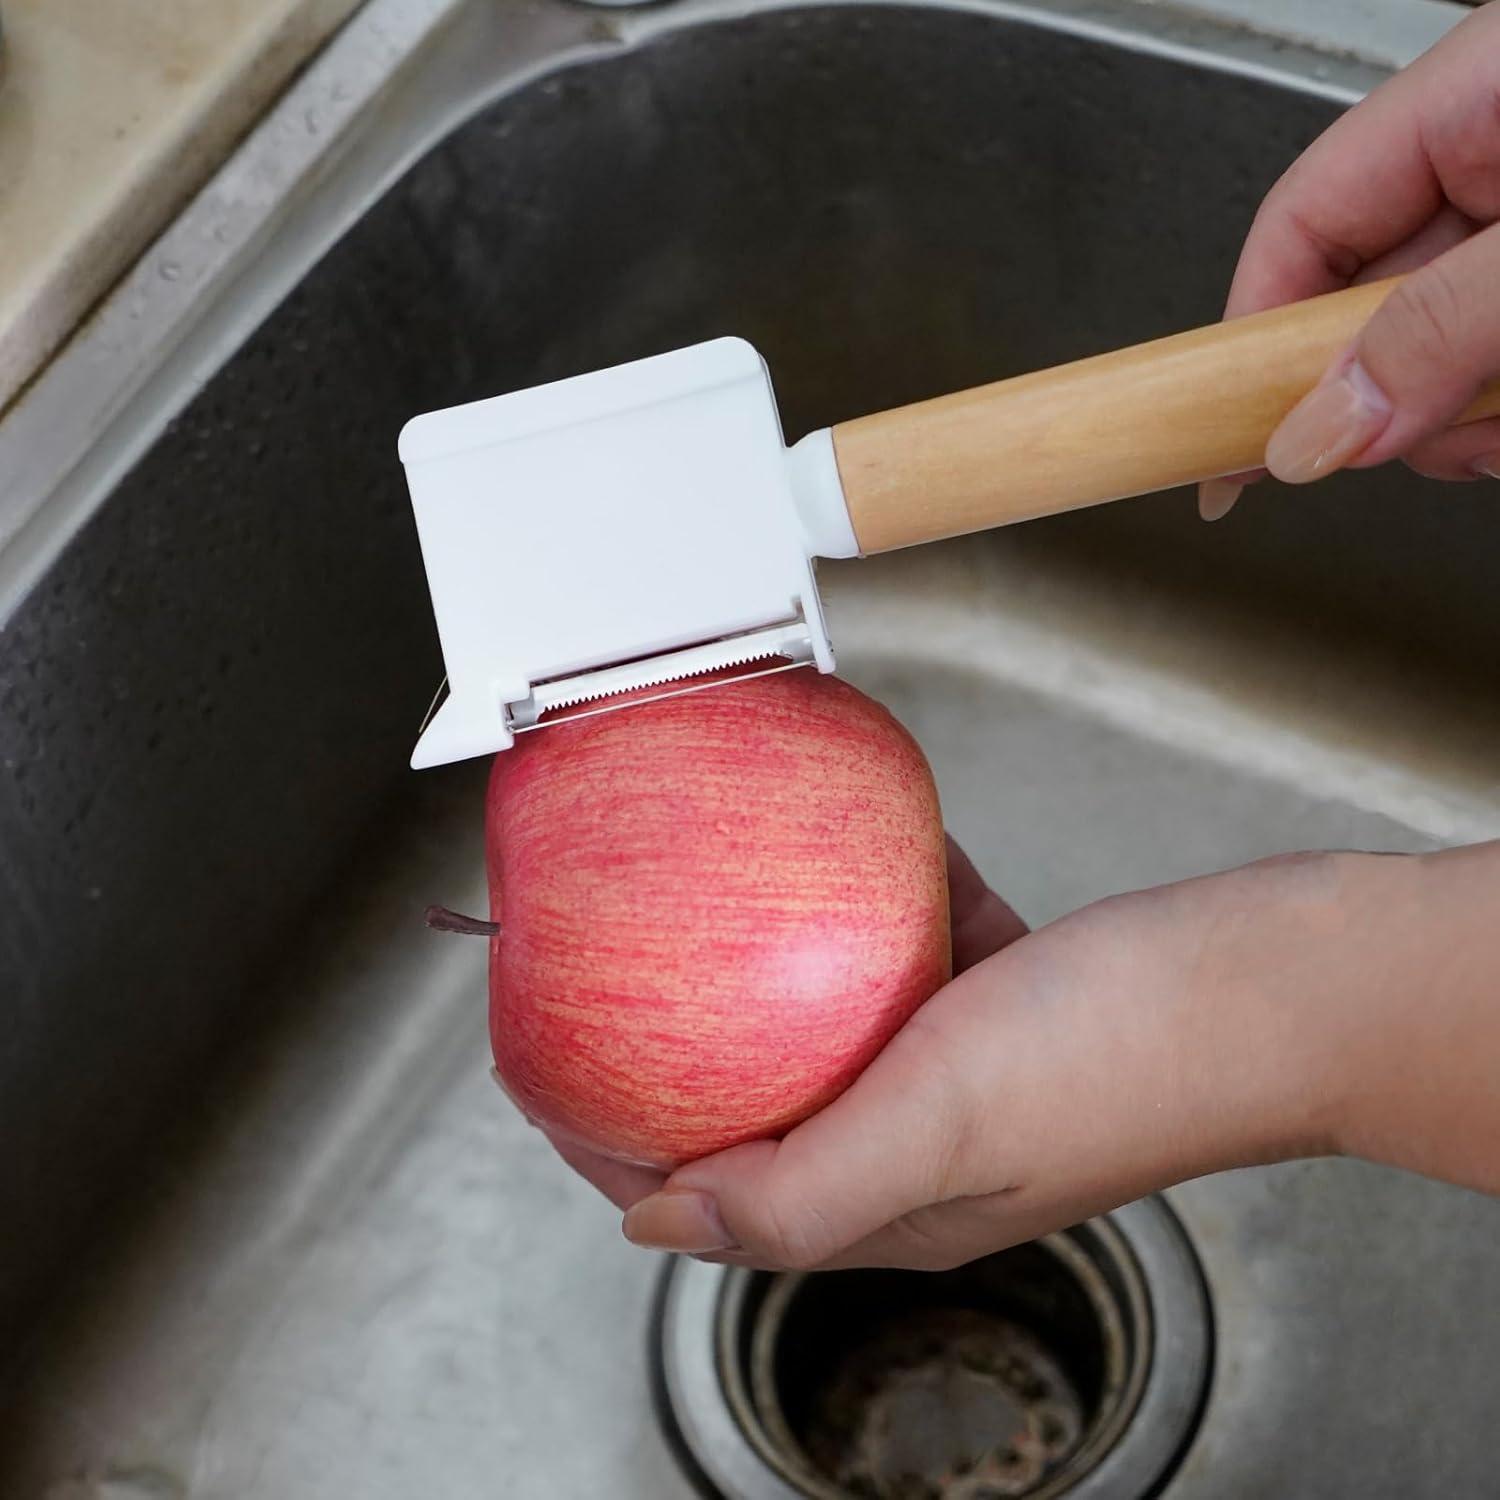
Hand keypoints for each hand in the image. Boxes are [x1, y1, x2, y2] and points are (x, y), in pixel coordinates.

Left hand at [546, 838, 1499, 1271]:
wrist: (1282, 981)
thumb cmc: (1131, 1052)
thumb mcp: (940, 1121)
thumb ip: (797, 1188)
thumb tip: (654, 1225)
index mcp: (894, 1198)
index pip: (714, 1191)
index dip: (617, 1144)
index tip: (548, 1075)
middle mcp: (920, 1142)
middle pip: (755, 1105)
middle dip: (670, 1054)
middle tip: (604, 978)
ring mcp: (963, 1066)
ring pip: (826, 1022)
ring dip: (762, 978)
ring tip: (703, 910)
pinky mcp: (1004, 995)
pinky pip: (903, 948)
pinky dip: (865, 906)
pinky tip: (846, 852)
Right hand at [1200, 6, 1499, 519]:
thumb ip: (1436, 335)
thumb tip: (1315, 436)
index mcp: (1472, 98)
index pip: (1298, 226)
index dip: (1248, 338)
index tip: (1226, 442)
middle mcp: (1496, 157)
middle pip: (1362, 307)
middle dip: (1384, 397)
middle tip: (1422, 437)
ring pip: (1435, 352)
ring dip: (1459, 416)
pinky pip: (1492, 365)